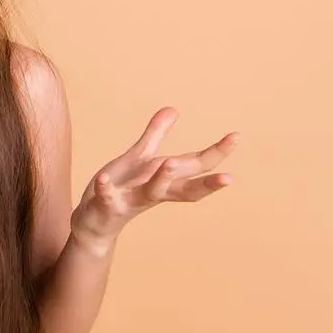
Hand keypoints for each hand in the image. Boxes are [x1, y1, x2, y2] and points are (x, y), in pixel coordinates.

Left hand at [70, 107, 237, 254]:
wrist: (95, 223)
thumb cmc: (123, 189)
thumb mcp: (139, 160)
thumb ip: (155, 135)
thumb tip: (174, 108)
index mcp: (165, 180)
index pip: (195, 166)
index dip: (216, 153)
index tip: (236, 136)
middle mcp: (154, 192)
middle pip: (185, 188)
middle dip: (207, 183)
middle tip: (229, 178)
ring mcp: (131, 201)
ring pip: (151, 193)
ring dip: (161, 179)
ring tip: (169, 163)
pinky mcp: (107, 207)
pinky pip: (107, 198)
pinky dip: (106, 190)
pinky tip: (103, 180)